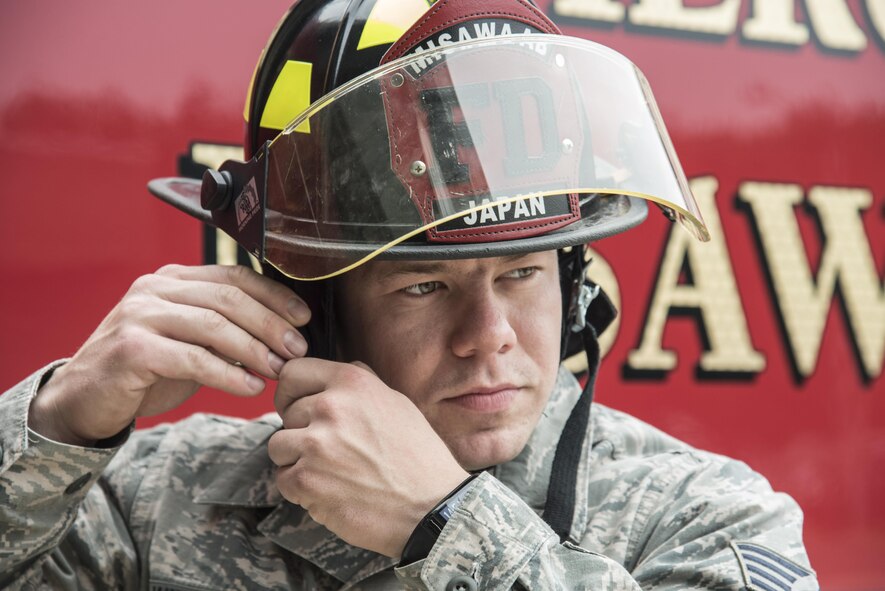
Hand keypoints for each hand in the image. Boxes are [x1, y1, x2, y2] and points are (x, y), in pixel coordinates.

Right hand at [29, 264, 309, 445]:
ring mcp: (140, 315)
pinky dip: (228, 374)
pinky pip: (193, 358)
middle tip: (298, 349)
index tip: (304, 317)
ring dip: (255, 349)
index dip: (274, 295)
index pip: (234, 277)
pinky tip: (251, 388)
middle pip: (229, 298)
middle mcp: (155, 288)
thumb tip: (282, 335)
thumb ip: (225, 331)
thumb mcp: (190, 342)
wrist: (83, 399)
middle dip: (271, 324)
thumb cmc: (144, 371)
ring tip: (279, 369)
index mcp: (173, 279)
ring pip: (214, 325)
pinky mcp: (132, 348)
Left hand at [268, 358, 469, 557]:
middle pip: (286, 413)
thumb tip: (327, 378)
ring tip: (329, 471)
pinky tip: (330, 490)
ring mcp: (315, 444)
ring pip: (279, 446)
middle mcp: (331, 407)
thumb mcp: (395, 402)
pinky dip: (300, 489)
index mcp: (352, 382)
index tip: (297, 407)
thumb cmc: (417, 456)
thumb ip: (358, 386)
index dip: (291, 393)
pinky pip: (283, 478)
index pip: (292, 373)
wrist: (431, 506)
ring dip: (297, 460)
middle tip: (330, 451)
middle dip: (301, 432)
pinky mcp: (306, 480)